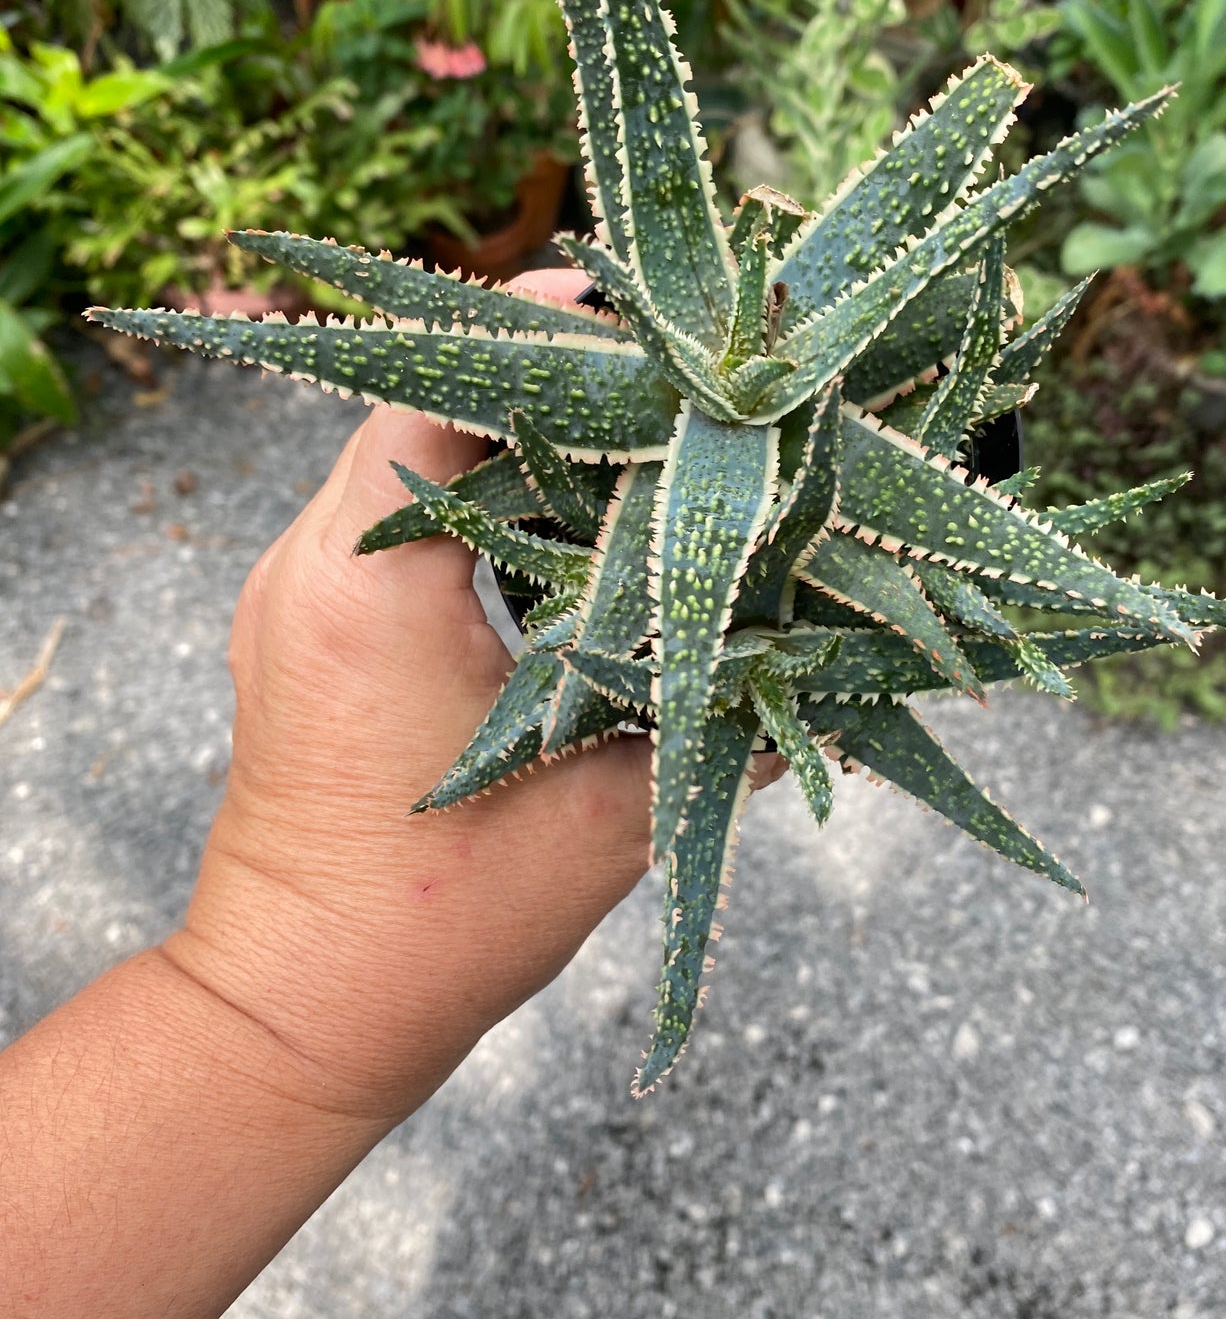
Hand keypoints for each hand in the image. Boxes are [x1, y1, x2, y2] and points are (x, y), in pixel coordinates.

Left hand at [164, 269, 660, 1125]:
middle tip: (669, 376)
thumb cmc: (442, 925)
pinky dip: (482, 506)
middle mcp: (313, 567)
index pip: (440, 385)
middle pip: (428, 404)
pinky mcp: (305, 632)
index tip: (642, 305)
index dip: (546, 330)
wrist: (299, 1013)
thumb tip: (838, 664)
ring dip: (514, 441)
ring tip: (636, 441)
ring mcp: (294, 596)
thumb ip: (721, 728)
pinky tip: (574, 536)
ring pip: (410, 461)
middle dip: (549, 380)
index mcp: (371, 586)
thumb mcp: (608, 818)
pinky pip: (397, 526)